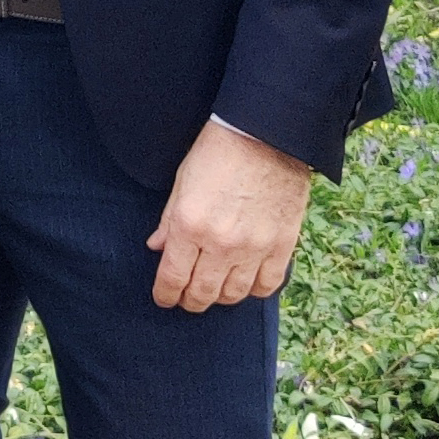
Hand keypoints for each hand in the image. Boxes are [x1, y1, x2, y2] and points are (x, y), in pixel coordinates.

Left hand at [148, 120, 310, 310]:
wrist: (266, 137)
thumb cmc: (217, 155)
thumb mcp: (181, 184)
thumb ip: (168, 222)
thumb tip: (156, 247)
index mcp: (189, 226)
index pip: (172, 277)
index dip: (165, 294)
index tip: (164, 299)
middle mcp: (221, 243)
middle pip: (203, 293)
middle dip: (190, 301)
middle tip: (187, 300)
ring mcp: (254, 247)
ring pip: (234, 294)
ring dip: (220, 298)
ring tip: (214, 292)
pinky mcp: (282, 245)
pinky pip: (268, 285)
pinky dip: (255, 290)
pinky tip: (246, 283)